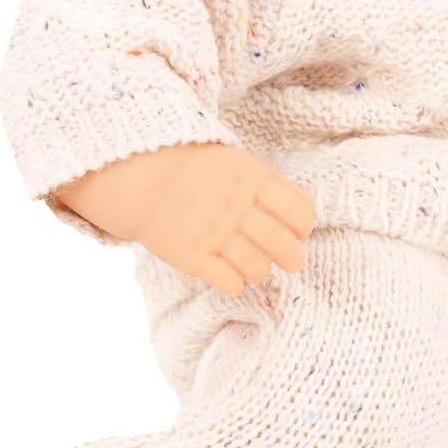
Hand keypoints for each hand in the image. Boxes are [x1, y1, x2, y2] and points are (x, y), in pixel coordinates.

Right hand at [53, 141, 315, 295]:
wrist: (143, 175)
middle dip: (294, 258)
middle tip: (292, 262)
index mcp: (253, 179)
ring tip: (256, 267)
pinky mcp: (192, 256)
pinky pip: (228, 282)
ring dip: (263, 271)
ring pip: (258, 267)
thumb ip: (270, 185)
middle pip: (282, 243)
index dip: (304, 226)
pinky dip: (237, 283)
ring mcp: (214, 232)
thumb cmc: (199, 170)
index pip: (299, 211)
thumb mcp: (239, 163)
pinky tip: (233, 276)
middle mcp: (237, 207)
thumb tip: (303, 215)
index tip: (299, 231)